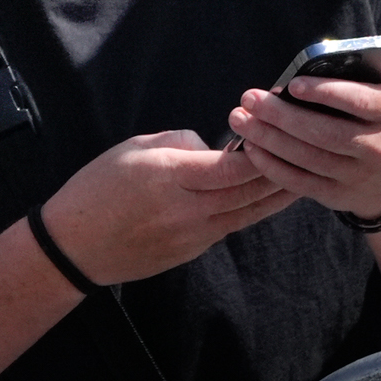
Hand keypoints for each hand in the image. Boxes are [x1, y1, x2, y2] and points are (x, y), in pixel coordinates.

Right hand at [37, 130, 291, 287]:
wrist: (76, 246)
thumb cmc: (96, 188)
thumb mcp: (133, 148)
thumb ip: (178, 143)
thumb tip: (209, 149)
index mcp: (170, 177)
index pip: (232, 167)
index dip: (258, 150)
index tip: (274, 130)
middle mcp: (189, 210)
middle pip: (248, 192)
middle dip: (278, 171)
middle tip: (304, 151)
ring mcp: (194, 236)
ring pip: (247, 213)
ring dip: (274, 195)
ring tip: (300, 176)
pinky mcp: (193, 250)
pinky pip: (230, 225)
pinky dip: (249, 209)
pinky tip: (263, 197)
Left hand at [228, 23, 380, 222]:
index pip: (360, 101)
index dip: (326, 94)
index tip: (291, 84)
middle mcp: (379, 147)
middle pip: (326, 133)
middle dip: (282, 116)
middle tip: (249, 98)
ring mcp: (358, 176)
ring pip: (309, 159)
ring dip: (269, 139)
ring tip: (240, 118)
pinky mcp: (337, 196)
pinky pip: (300, 183)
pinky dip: (272, 166)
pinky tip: (250, 147)